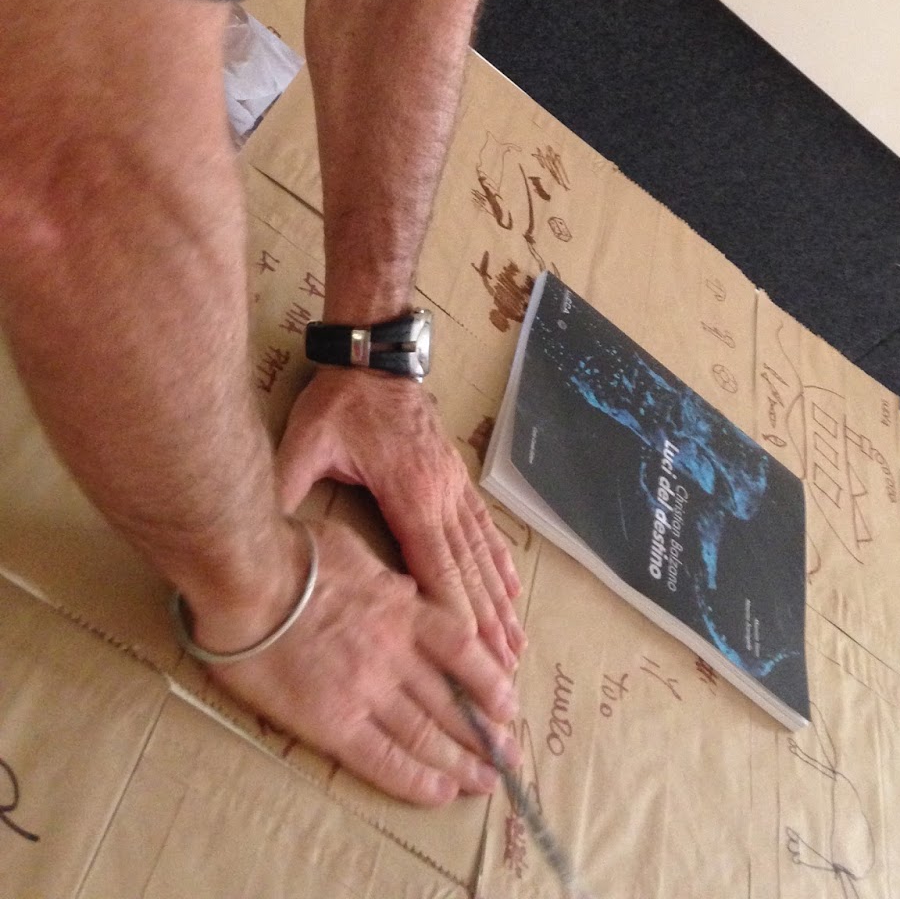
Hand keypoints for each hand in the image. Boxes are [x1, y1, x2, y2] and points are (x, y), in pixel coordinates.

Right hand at [193, 518, 518, 804]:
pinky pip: (382, 758)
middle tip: (509, 754)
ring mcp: (367, 689)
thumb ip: (385, 579)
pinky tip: (440, 792)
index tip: (508, 700)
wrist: (250, 579)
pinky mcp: (332, 722)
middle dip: (484, 730)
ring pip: (425, 733)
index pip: (462, 650)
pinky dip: (415, 779)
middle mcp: (396, 653)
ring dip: (461, 760)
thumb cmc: (294, 555)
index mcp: (402, 609)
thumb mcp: (356, 551)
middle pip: (451, 698)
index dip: (490, 679)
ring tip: (485, 781)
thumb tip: (401, 590)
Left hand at [276, 368, 525, 665]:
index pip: (435, 566)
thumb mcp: (305, 442)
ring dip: (499, 600)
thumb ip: (287, 488)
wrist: (376, 355)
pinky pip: (484, 526)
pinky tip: (511, 587)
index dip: (454, 613)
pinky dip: (499, 560)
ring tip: (515, 642)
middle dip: (486, 622)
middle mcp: (441, 494)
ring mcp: (454, 485)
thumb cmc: (342, 401)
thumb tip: (258, 532)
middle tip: (505, 669)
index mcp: (408, 493)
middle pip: (468, 569)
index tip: (471, 656)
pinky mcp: (457, 476)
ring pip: (482, 552)